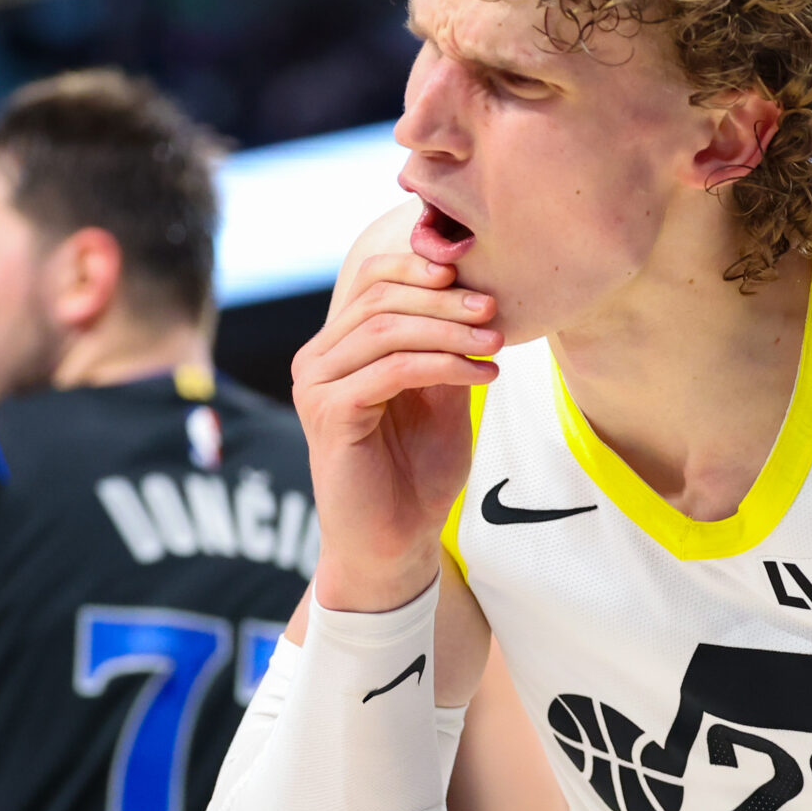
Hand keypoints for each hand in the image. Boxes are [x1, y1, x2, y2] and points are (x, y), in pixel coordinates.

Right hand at [294, 246, 500, 611]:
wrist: (394, 544)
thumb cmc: (415, 474)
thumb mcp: (441, 398)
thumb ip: (445, 348)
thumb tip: (474, 296)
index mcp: (338, 347)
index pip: (371, 279)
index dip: (420, 266)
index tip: (474, 276)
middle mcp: (317, 359)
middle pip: (379, 298)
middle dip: (443, 299)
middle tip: (494, 311)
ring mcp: (316, 385)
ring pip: (387, 329)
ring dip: (450, 331)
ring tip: (495, 345)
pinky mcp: (329, 413)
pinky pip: (392, 369)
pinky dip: (443, 365)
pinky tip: (481, 376)